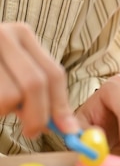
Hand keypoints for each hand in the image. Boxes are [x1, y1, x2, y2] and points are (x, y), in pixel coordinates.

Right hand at [0, 22, 78, 137]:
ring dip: (4, 111)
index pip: (53, 73)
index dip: (61, 105)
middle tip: (32, 132)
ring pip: (9, 97)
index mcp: (21, 33)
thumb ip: (37, 89)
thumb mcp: (14, 70)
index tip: (67, 130)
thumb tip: (67, 125)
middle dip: (38, 116)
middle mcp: (2, 34)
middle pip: (35, 84)